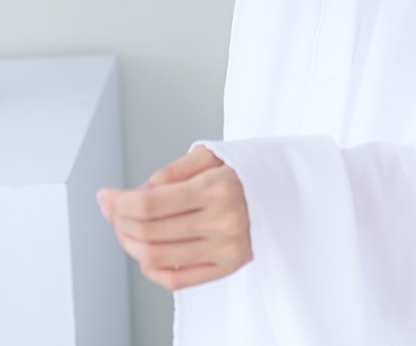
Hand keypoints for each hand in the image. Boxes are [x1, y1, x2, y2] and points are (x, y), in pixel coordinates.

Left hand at [97, 146, 252, 290]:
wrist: (292, 189)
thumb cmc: (251, 169)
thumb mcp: (216, 154)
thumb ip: (174, 171)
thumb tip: (138, 192)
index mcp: (219, 187)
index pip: (151, 203)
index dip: (119, 202)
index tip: (105, 196)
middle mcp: (223, 220)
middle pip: (149, 231)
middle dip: (119, 221)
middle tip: (112, 209)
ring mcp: (225, 248)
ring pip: (156, 256)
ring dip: (130, 243)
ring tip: (126, 228)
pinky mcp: (227, 266)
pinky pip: (175, 278)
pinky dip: (150, 268)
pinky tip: (146, 252)